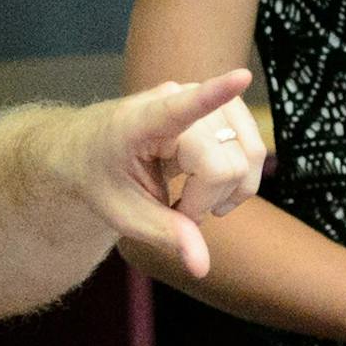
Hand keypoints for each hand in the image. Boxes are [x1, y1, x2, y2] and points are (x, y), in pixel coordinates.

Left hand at [78, 69, 267, 279]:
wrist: (91, 148)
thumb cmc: (103, 178)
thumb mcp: (124, 215)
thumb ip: (165, 235)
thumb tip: (202, 267)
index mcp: (140, 123)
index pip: (181, 108)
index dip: (214, 94)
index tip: (241, 77)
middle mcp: (175, 98)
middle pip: (226, 164)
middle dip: (208, 202)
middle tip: (178, 211)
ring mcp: (203, 97)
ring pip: (249, 154)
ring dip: (229, 190)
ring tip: (193, 198)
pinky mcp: (222, 105)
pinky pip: (253, 147)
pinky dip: (240, 178)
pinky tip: (210, 186)